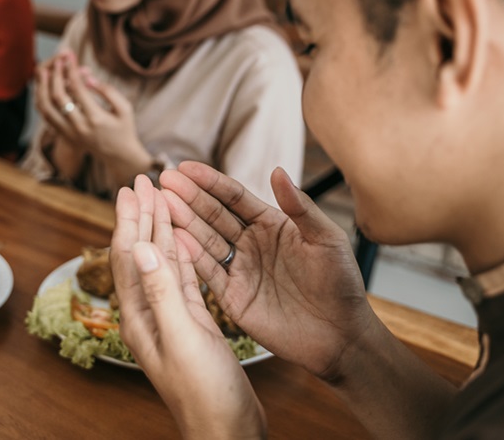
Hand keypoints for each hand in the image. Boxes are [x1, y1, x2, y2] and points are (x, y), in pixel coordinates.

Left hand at [34, 52, 151, 185]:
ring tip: (46, 70)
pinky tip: (46, 85)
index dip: (71, 68)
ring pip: (45, 107)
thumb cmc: (124, 128)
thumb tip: (87, 78)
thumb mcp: (125, 108)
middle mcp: (78, 126)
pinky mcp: (63, 135)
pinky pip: (45, 115)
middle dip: (56, 73)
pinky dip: (42, 99)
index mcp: (95, 118)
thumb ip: (108, 91)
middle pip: (57, 96)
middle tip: (59, 58)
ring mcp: (68, 132)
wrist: (118, 156)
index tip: (69, 54)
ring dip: (43, 86)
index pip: (77, 88)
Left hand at [111, 175, 265, 439]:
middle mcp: (151, 315)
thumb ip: (162, 292)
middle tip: (142, 181)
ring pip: (162, 263)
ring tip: (160, 199)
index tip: (132, 187)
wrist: (228, 431)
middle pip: (141, 254)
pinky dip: (180, 254)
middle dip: (141, 216)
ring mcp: (172, 319)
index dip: (130, 219)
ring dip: (159, 229)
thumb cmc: (205, 394)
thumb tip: (139, 246)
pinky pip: (182, 279)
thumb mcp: (184, 337)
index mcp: (142, 316)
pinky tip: (182, 241)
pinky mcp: (194, 325)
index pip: (129, 256)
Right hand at [160, 161, 375, 381]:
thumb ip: (300, 207)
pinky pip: (208, 274)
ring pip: (205, 240)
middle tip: (164, 180)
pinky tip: (174, 239)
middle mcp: (251, 243)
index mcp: (271, 224)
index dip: (210, 181)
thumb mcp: (326, 240)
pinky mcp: (233, 297)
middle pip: (214, 215)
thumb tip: (277, 171)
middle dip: (189, 197)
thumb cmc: (341, 285)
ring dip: (184, 222)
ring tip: (162, 204)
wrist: (341, 336)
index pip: (234, 197)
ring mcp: (240, 270)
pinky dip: (190, 257)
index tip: (186, 166)